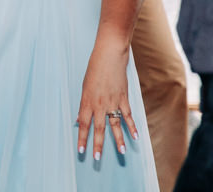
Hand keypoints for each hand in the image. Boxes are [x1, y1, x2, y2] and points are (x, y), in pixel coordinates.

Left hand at [76, 39, 136, 161]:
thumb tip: (77, 119)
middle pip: (98, 128)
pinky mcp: (123, 97)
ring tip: (121, 153)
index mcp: (87, 101)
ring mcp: (112, 101)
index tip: (81, 151)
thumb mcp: (84, 86)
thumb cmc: (94, 69)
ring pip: (115, 124)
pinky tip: (135, 136)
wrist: (109, 55)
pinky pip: (127, 115)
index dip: (82, 138)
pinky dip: (132, 126)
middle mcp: (99, 104)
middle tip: (97, 158)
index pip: (83, 124)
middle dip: (97, 144)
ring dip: (118, 139)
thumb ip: (83, 104)